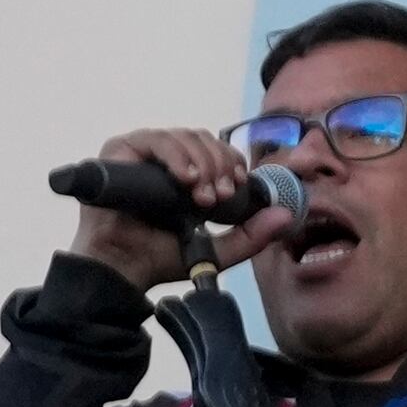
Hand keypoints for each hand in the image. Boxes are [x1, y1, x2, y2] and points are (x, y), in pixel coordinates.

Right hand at [64, 124, 298, 285]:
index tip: (236, 185)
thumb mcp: (216, 248)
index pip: (217, 150)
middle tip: (219, 196)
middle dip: (219, 165)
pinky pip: (155, 140)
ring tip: (202, 195)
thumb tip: (286, 215)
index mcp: (185, 172)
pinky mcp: (119, 151)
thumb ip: (251, 236)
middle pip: (204, 140)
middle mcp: (164, 158)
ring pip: (184, 137)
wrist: (123, 269)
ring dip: (201, 163)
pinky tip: (185, 178)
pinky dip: (176, 155)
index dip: (231, 162)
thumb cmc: (160, 257)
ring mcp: (142, 152)